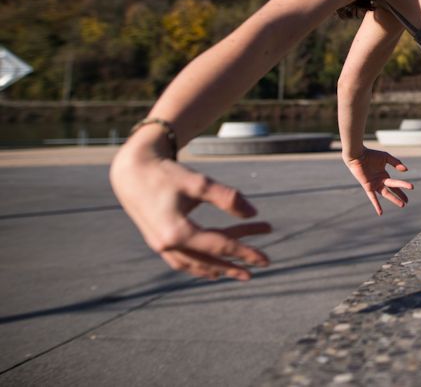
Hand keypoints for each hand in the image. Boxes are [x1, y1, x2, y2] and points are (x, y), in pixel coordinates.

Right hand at [109, 139, 270, 281]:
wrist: (132, 171)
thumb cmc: (167, 174)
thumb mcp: (199, 183)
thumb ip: (227, 198)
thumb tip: (254, 213)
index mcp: (177, 232)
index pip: (219, 246)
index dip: (245, 252)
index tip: (265, 259)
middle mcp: (166, 245)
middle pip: (208, 260)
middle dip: (236, 264)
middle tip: (262, 265)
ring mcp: (160, 246)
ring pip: (195, 264)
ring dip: (219, 268)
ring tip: (239, 270)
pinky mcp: (158, 242)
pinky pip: (182, 262)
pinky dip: (199, 266)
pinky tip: (212, 269)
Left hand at [345, 149, 413, 214]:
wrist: (358, 155)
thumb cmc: (370, 154)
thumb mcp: (386, 157)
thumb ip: (396, 163)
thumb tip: (406, 170)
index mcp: (383, 174)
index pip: (395, 183)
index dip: (403, 186)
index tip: (411, 188)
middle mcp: (379, 181)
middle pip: (392, 189)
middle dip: (399, 195)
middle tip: (406, 202)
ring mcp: (374, 184)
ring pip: (385, 193)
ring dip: (393, 199)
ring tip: (402, 205)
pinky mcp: (368, 186)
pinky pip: (373, 197)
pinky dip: (377, 204)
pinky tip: (380, 212)